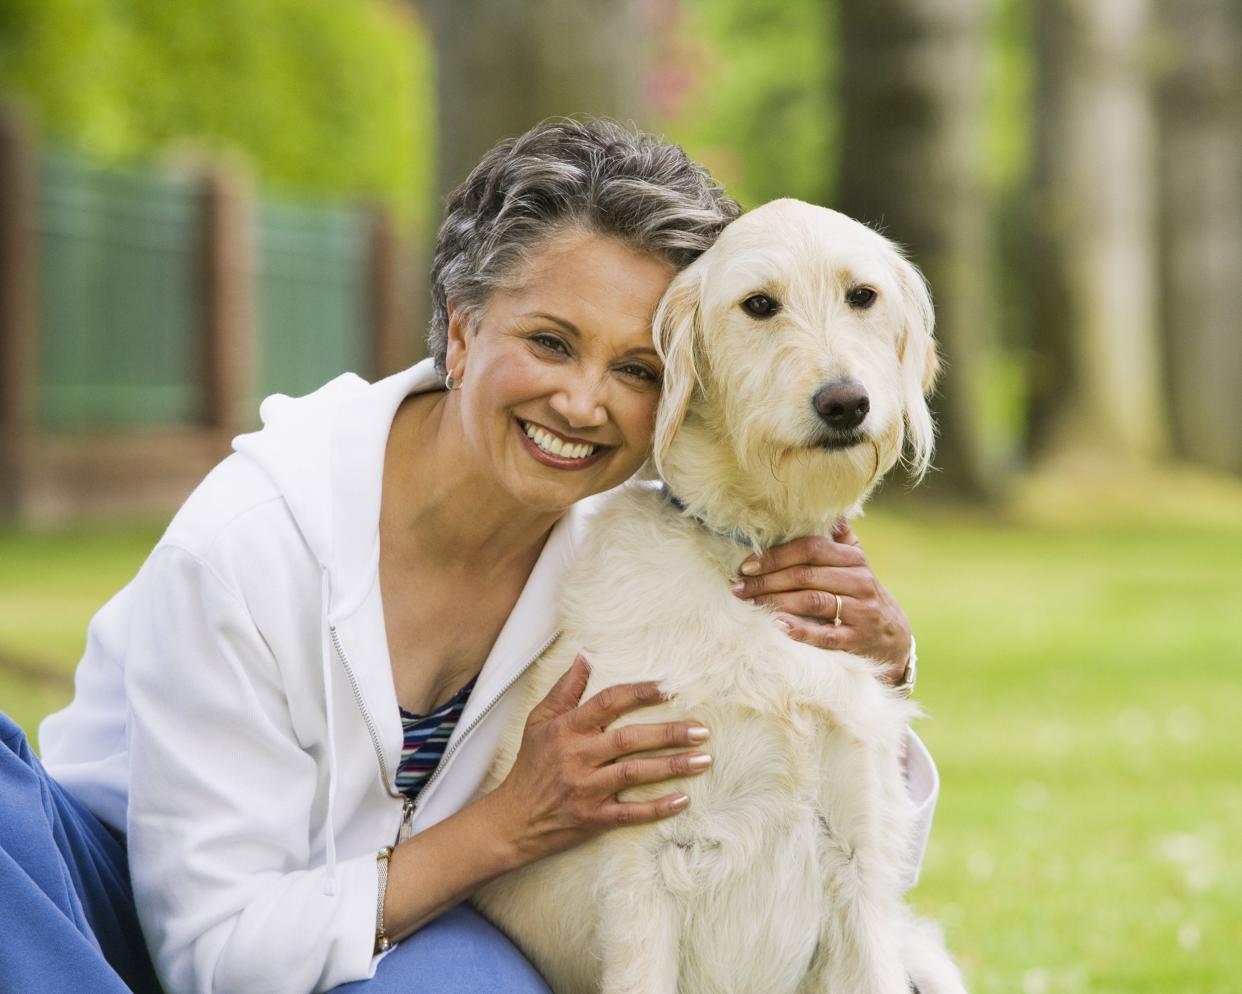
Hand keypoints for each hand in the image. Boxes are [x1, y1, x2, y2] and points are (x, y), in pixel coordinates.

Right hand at [491, 655, 710, 864]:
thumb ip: (564, 690)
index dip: (640, 693)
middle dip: (669, 733)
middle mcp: (578, 756)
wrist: (513, 819)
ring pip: (635, 774)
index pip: (609, 702)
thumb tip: (583, 659)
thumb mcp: (539, 722)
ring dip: (672, 766)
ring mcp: (586, 789)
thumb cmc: (531, 766)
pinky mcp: (592, 818)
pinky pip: (629, 813)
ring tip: (703, 760)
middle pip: (630, 739)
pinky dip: (656, 808)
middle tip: (702, 730)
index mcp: (567, 729)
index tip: (670, 687)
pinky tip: (682, 800)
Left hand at [730, 518, 912, 684]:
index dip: (776, 555)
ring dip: (776, 602)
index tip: (747, 565)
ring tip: (750, 604)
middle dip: (767, 580)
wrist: (892, 636)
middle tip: (738, 587)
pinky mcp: (858, 639)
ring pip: (813, 601)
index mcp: (853, 558)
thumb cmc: (860, 594)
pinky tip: (777, 626)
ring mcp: (861, 611)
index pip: (811, 548)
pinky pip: (826, 635)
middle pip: (806, 575)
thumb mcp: (855, 563)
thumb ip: (838, 537)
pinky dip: (800, 630)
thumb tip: (828, 506)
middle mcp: (859, 581)